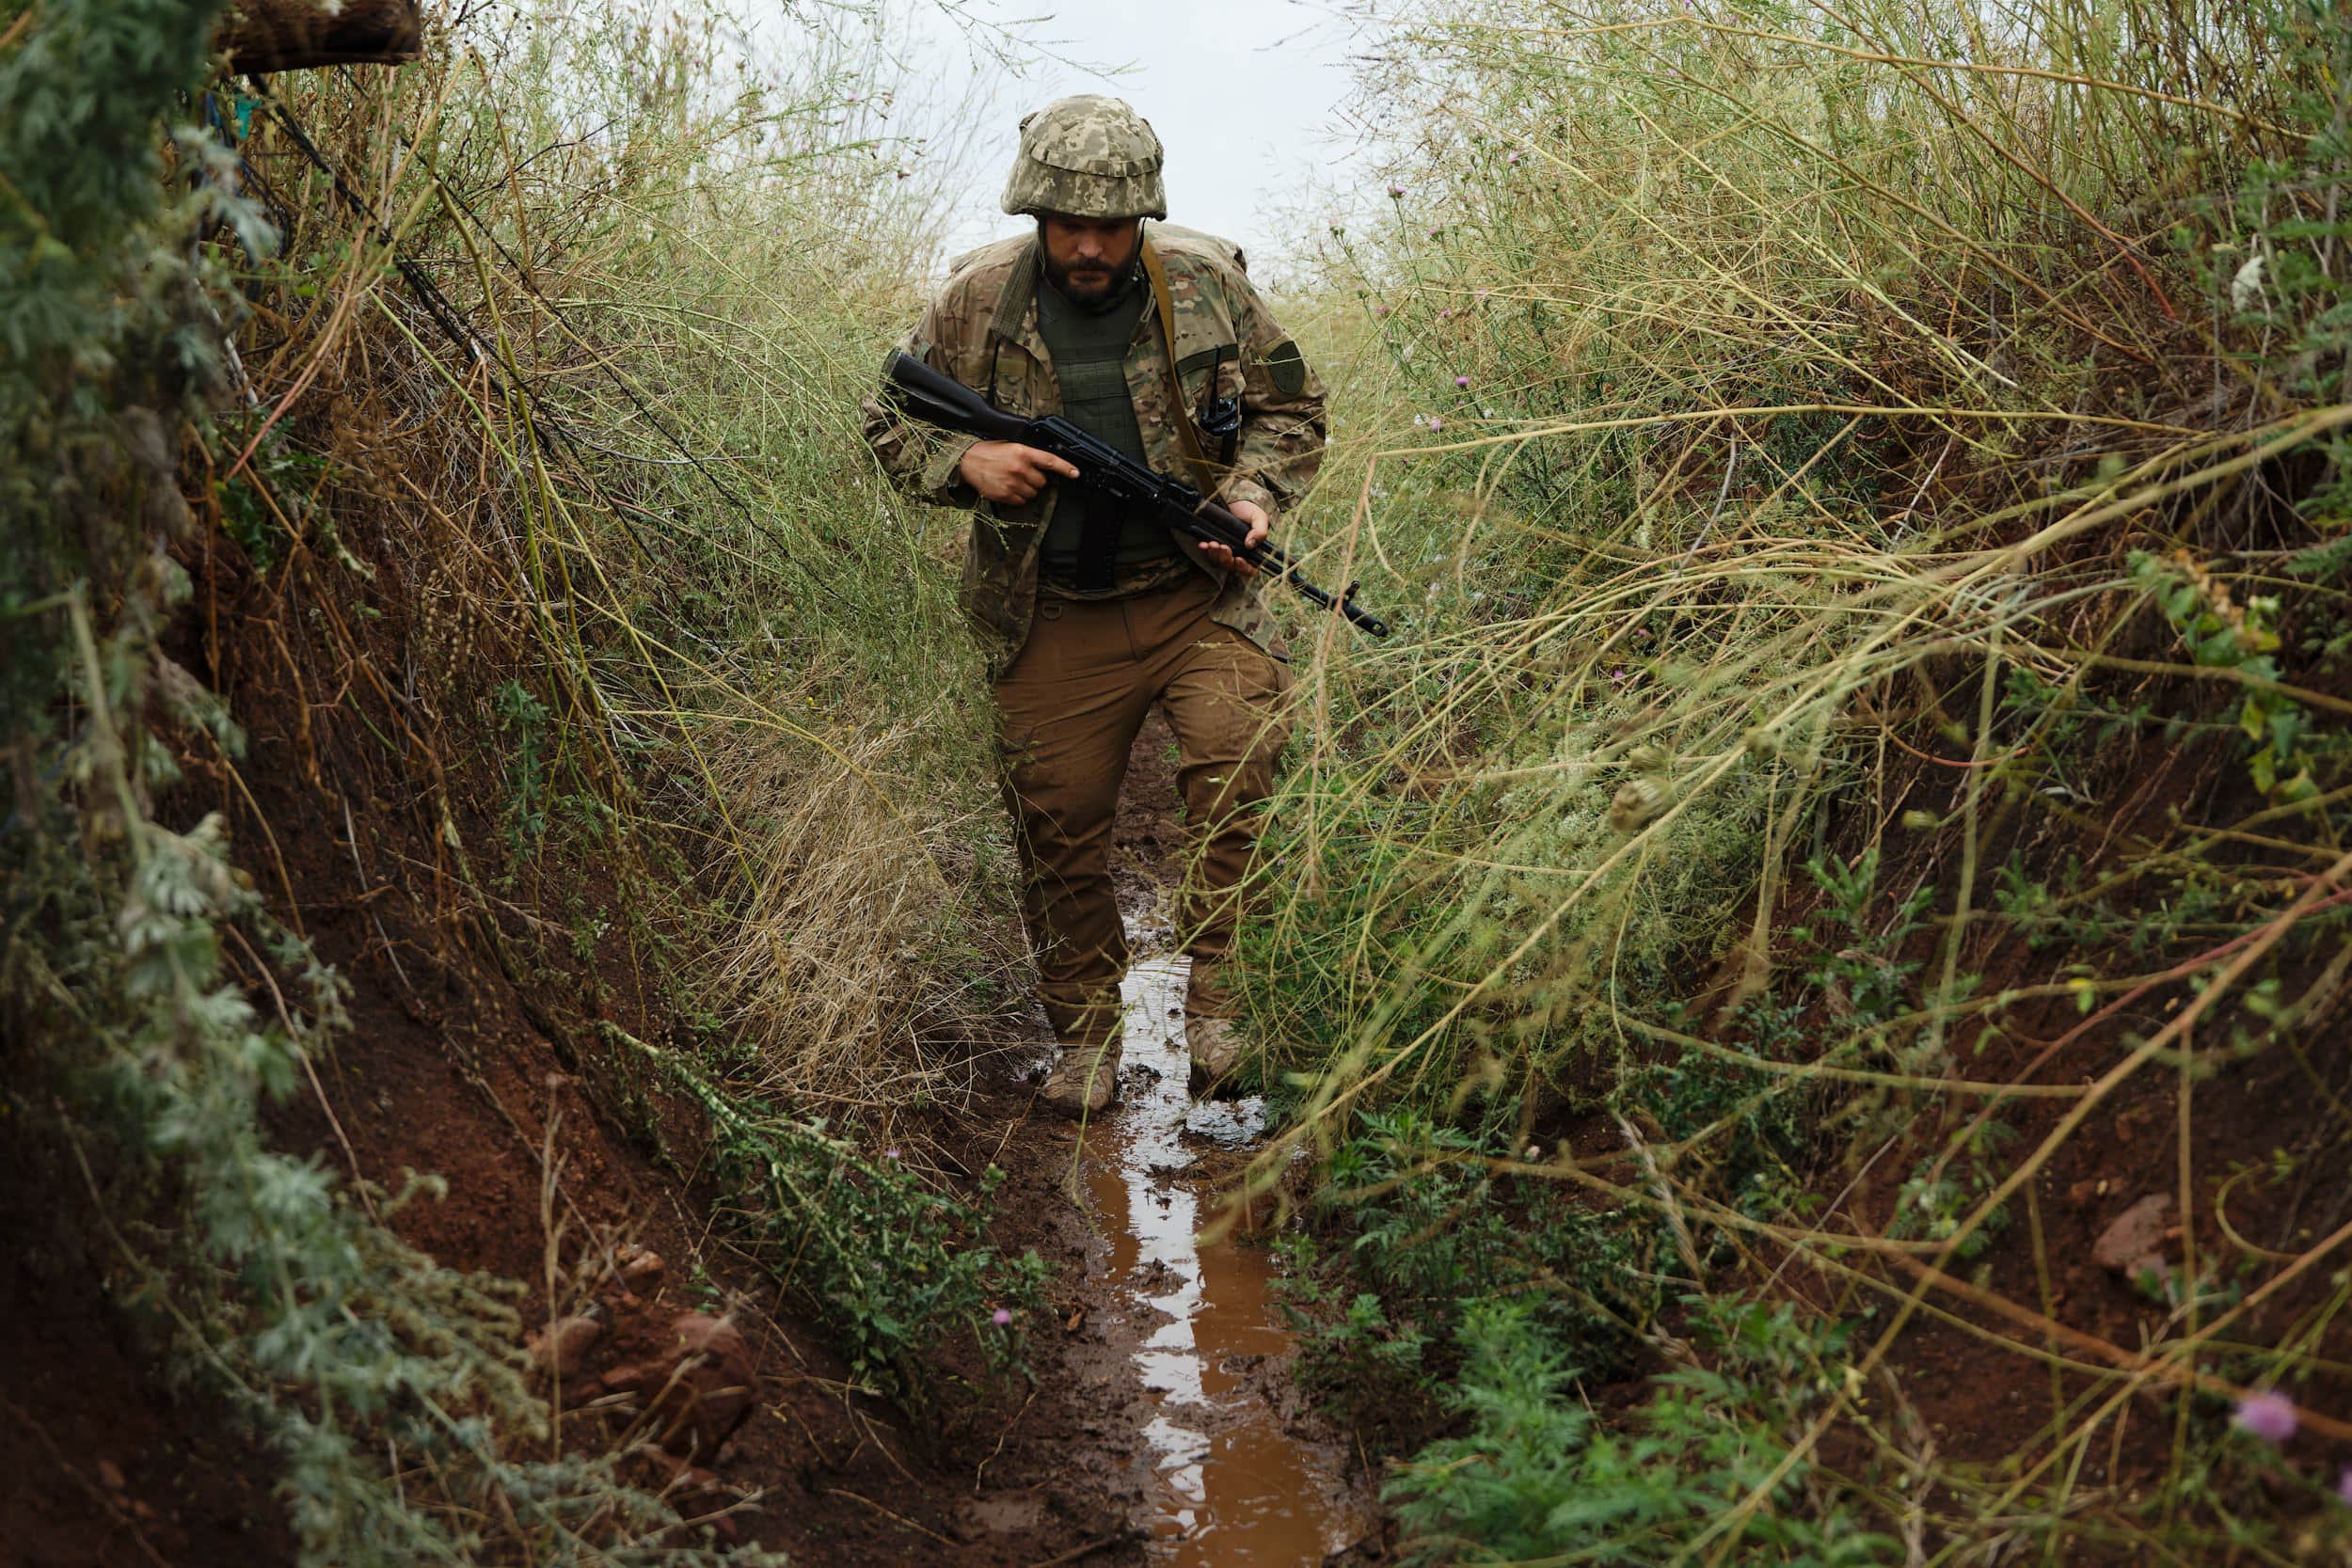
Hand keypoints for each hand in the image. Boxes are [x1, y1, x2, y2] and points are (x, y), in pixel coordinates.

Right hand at [958, 440, 1079, 505]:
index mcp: (1022, 452)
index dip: (1065, 468)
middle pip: (1042, 482)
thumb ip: (1028, 454)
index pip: (1049, 461)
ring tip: (1013, 480)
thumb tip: (1044, 465)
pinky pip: (1021, 501)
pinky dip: (1017, 497)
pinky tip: (1008, 487)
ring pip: (1033, 493)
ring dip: (1027, 489)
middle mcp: (1019, 468)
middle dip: (1036, 480)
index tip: (1075, 473)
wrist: (967, 461)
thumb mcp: (1011, 446)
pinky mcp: (1005, 495)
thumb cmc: (989, 452)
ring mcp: (1012, 483)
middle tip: (1023, 474)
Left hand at [1199, 499, 1270, 577]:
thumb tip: (1250, 545)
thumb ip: (1260, 531)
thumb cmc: (1249, 511)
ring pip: (1218, 562)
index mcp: (1252, 552)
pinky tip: (1203, 544)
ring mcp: (1225, 551)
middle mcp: (1238, 554)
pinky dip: (1206, 549)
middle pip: (1231, 566)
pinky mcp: (1214, 545)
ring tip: (1213, 543)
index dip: (1244, 569)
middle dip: (1226, 559)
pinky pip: (1208, 552)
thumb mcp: (1259, 517)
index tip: (1239, 560)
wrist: (1233, 501)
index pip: (1250, 569)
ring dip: (1215, 555)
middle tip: (1224, 547)